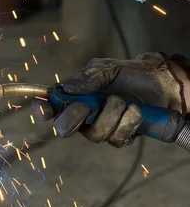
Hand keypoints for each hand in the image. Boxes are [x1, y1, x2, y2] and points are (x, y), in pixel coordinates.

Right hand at [34, 52, 187, 147]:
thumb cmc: (132, 73)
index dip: (43, 109)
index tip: (44, 107)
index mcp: (76, 96)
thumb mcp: (107, 68)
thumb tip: (66, 89)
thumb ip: (86, 78)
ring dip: (110, 115)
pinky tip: (136, 111)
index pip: (52, 106)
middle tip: (85, 107)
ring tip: (123, 100)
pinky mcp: (121, 137)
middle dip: (73, 118)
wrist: (163, 84)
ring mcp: (102, 128)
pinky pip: (117, 138)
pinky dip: (128, 122)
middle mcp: (84, 115)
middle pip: (65, 128)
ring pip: (94, 134)